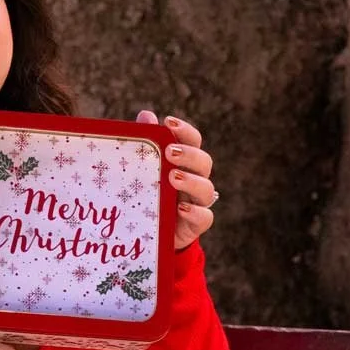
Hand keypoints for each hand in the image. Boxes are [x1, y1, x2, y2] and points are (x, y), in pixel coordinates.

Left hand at [135, 111, 216, 250]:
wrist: (148, 234)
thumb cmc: (147, 195)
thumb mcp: (142, 171)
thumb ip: (145, 146)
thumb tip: (146, 115)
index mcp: (184, 163)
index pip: (192, 141)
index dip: (185, 130)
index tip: (168, 122)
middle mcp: (195, 180)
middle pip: (204, 162)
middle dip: (189, 154)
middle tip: (170, 152)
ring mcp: (197, 203)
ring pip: (207, 189)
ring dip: (191, 181)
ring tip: (172, 177)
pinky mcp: (195, 226)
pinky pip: (205, 218)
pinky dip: (196, 212)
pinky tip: (180, 208)